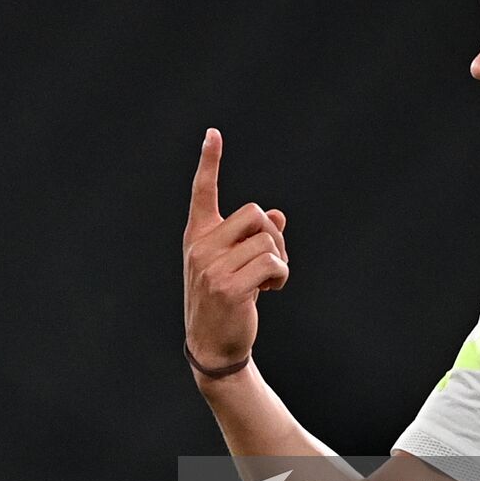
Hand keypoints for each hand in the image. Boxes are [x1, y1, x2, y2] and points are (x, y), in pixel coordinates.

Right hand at [182, 128, 288, 369]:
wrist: (213, 347)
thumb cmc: (226, 302)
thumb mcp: (235, 265)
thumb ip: (253, 238)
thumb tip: (278, 214)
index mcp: (198, 237)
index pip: (202, 192)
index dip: (209, 162)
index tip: (213, 133)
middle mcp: (200, 247)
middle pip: (253, 213)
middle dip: (273, 235)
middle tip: (273, 262)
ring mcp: (211, 267)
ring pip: (267, 240)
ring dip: (280, 261)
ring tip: (270, 282)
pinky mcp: (229, 287)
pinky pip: (272, 263)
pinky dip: (281, 276)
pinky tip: (271, 291)